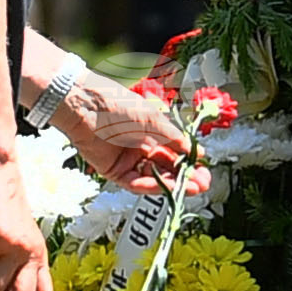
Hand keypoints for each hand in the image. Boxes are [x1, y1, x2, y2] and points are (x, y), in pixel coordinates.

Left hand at [57, 70, 204, 194]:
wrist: (86, 105)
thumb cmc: (118, 103)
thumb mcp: (152, 119)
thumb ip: (172, 137)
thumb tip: (192, 149)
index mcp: (151, 131)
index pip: (174, 151)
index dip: (189, 160)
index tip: (204, 167)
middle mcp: (140, 147)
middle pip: (166, 167)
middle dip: (185, 175)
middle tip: (203, 183)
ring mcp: (127, 160)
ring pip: (153, 177)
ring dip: (172, 183)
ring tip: (191, 187)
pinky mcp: (113, 171)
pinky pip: (134, 182)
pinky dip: (151, 185)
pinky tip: (167, 185)